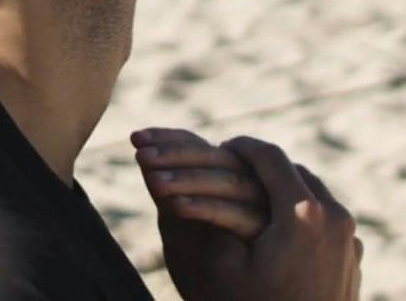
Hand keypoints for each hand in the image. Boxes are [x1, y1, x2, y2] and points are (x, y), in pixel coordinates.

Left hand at [131, 128, 268, 239]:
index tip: (135, 136)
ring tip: (152, 179)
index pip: (201, 147)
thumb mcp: (180, 226)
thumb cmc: (208, 270)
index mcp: (228, 180)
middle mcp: (253, 188)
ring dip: (188, 178)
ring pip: (230, 183)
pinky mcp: (269, 238)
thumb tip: (141, 152)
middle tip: (139, 150)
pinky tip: (175, 205)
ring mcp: (266, 211)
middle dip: (175, 152)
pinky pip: (238, 218)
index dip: (169, 138)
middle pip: (218, 158)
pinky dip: (206, 209)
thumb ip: (168, 191)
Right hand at [150, 135, 360, 300]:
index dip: (239, 146)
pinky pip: (325, 221)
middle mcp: (335, 219)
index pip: (269, 156)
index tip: (219, 145)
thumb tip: (158, 178)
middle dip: (261, 165)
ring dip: (282, 187)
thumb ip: (197, 215)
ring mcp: (349, 240)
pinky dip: (300, 213)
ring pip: (312, 195)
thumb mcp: (214, 266)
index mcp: (302, 213)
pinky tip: (276, 225)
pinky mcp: (353, 258)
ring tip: (252, 190)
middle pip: (295, 172)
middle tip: (232, 163)